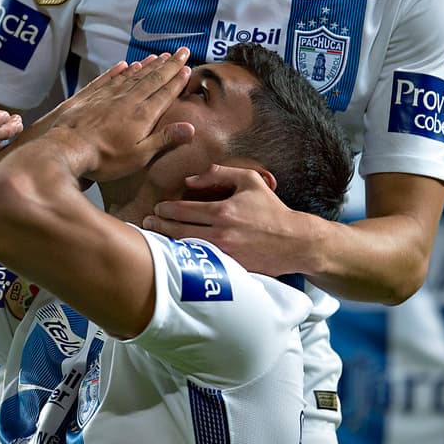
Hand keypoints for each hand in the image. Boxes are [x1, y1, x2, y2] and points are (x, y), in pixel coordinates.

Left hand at [49, 50, 192, 181]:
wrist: (67, 148)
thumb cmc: (105, 159)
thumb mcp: (139, 156)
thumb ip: (164, 139)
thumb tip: (191, 128)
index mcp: (142, 114)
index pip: (165, 92)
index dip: (178, 80)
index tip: (188, 68)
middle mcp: (127, 100)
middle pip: (153, 78)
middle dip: (169, 65)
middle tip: (182, 51)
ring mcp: (108, 96)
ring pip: (132, 75)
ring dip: (148, 65)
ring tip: (160, 55)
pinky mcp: (91, 97)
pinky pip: (109, 78)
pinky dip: (119, 70)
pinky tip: (125, 64)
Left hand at [142, 163, 299, 275]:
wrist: (294, 242)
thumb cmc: (271, 210)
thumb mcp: (249, 180)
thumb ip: (219, 174)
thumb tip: (190, 180)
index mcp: (222, 211)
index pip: (183, 210)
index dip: (165, 210)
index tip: (157, 209)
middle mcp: (220, 233)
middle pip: (178, 231)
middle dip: (159, 226)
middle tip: (148, 224)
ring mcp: (223, 254)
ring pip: (185, 249)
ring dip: (168, 243)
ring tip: (156, 238)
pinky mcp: (229, 269)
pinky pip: (201, 263)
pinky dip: (186, 258)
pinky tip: (176, 255)